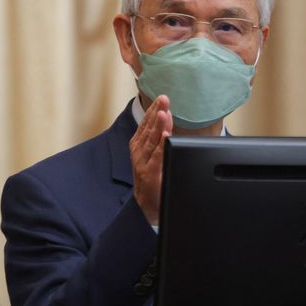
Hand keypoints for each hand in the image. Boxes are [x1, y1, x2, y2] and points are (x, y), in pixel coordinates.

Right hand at [129, 95, 172, 225]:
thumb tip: (167, 120)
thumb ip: (157, 141)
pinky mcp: (150, 174)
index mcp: (138, 146)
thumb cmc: (152, 180)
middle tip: (164, 99)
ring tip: (164, 113)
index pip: (146, 124)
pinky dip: (161, 146)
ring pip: (152, 141)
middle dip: (157, 113)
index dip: (153, 111)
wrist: (146, 206)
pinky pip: (157, 157)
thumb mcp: (152, 157)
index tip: (161, 99)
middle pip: (148, 129)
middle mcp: (138, 152)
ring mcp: (143, 163)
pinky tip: (166, 136)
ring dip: (159, 126)